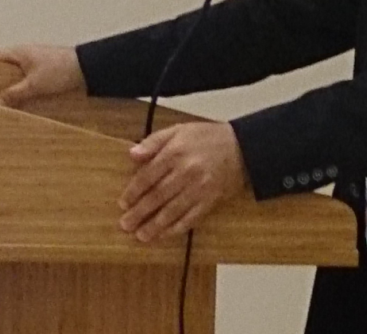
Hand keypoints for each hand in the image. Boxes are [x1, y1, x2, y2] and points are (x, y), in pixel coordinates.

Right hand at [0, 45, 85, 106]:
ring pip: (20, 73)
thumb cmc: (59, 71)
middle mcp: (27, 53)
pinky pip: (33, 76)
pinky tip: (30, 99)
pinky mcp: (49, 68)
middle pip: (7, 67)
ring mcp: (39, 60)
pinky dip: (29, 86)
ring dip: (17, 85)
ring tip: (13, 102)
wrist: (88, 68)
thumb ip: (14, 93)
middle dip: (2, 81)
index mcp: (19, 52)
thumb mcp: (34, 85)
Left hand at [118, 122, 248, 241]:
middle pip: (157, 196)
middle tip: (125, 225)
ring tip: (140, 235)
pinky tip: (164, 235)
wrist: (243, 148)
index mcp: (175, 153)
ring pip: (171, 211)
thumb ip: (154, 141)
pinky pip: (190, 218)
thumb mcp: (180, 130)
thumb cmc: (209, 138)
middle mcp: (186, 172)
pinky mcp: (210, 200)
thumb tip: (132, 154)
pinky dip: (175, 229)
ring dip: (154, 225)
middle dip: (139, 213)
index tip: (123, 203)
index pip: (148, 176)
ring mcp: (199, 188)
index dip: (133, 191)